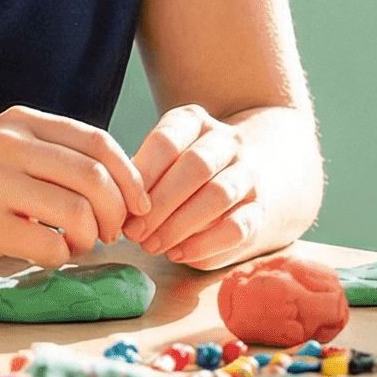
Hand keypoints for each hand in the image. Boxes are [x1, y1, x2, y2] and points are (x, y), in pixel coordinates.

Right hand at [0, 105, 148, 274]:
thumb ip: (48, 156)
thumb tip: (118, 185)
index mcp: (20, 122)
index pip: (98, 142)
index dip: (130, 177)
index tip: (140, 206)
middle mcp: (8, 144)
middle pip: (95, 177)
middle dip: (118, 212)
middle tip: (113, 234)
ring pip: (77, 210)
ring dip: (90, 238)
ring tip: (78, 246)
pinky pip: (48, 245)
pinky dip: (61, 258)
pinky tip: (49, 257)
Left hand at [123, 105, 263, 268]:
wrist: (233, 182)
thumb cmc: (178, 175)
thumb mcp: (158, 163)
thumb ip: (140, 178)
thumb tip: (117, 207)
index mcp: (194, 122)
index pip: (167, 140)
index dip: (143, 176)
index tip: (124, 207)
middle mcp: (226, 141)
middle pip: (196, 165)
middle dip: (161, 203)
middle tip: (135, 233)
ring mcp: (247, 173)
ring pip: (219, 194)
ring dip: (181, 225)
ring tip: (153, 246)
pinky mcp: (258, 208)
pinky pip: (237, 227)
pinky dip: (204, 244)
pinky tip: (178, 254)